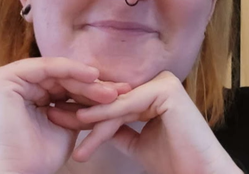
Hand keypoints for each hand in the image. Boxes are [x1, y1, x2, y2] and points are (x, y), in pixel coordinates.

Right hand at [0, 57, 129, 173]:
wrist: (23, 172)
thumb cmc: (43, 155)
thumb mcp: (69, 123)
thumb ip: (80, 104)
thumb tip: (110, 91)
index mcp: (28, 91)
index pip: (64, 83)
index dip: (92, 89)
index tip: (121, 95)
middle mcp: (18, 82)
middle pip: (62, 76)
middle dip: (93, 85)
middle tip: (120, 92)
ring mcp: (9, 77)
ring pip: (57, 71)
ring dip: (86, 80)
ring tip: (111, 91)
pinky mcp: (6, 78)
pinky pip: (46, 67)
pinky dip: (71, 70)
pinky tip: (92, 77)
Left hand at [50, 71, 242, 173]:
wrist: (197, 173)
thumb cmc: (173, 161)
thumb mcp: (137, 141)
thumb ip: (118, 128)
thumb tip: (92, 123)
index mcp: (154, 91)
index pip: (112, 98)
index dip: (84, 108)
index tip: (57, 114)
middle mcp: (160, 82)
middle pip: (111, 97)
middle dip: (79, 107)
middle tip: (51, 113)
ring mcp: (164, 83)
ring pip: (116, 101)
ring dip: (86, 113)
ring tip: (59, 121)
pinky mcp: (167, 89)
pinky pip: (126, 105)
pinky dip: (103, 116)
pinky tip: (82, 122)